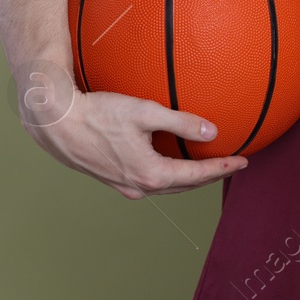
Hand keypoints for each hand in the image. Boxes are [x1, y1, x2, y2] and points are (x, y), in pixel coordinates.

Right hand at [22, 69, 245, 198]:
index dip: (222, 169)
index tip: (243, 162)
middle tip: (231, 166)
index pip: (197, 176)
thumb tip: (212, 131)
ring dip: (188, 179)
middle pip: (184, 186)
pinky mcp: (111, 178)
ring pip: (166, 186)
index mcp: (150, 173)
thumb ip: (181, 122)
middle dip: (209, 177)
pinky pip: (149, 181)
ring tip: (207, 168)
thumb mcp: (145, 112)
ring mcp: (123, 185)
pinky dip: (168, 175)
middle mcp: (138, 185)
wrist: (56, 122)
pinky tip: (170, 164)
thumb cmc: (99, 113)